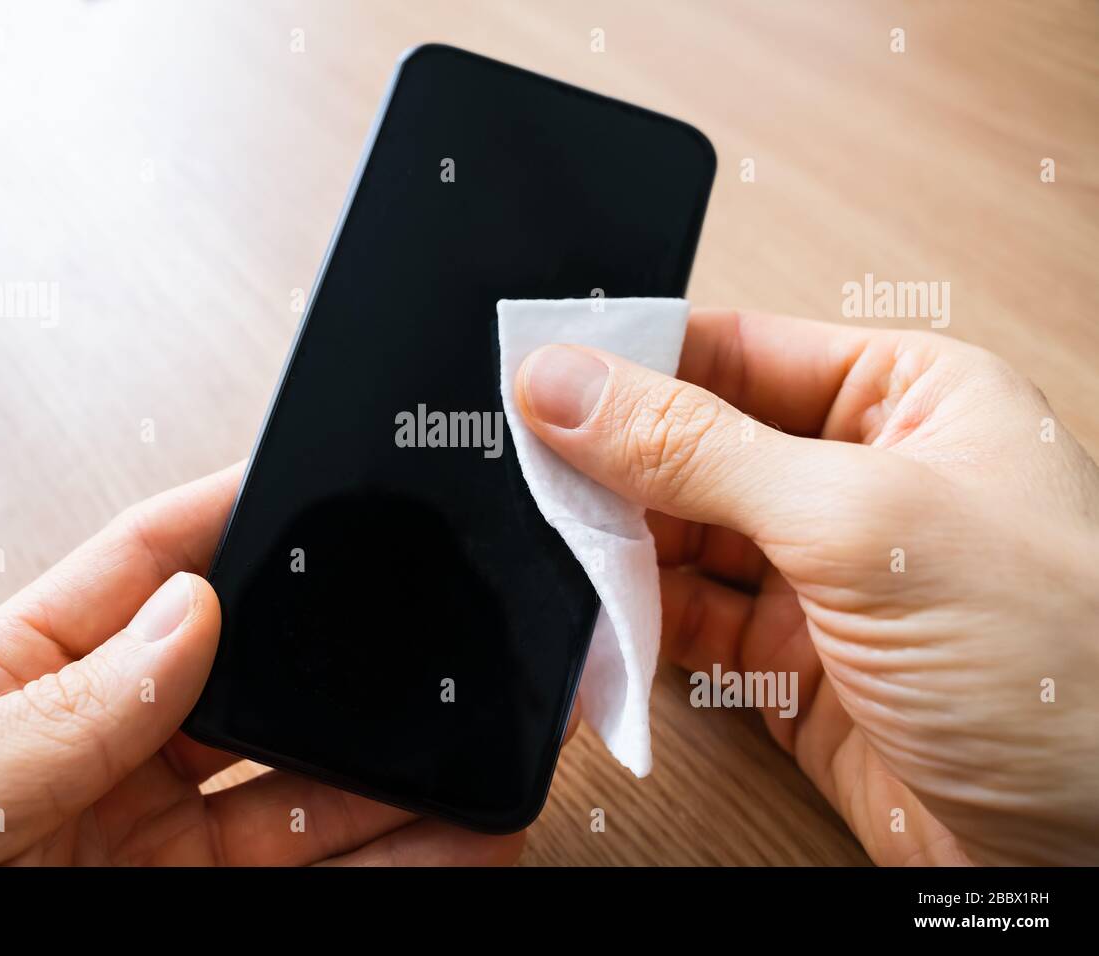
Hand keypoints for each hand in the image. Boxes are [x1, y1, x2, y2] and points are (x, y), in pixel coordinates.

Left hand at [0, 463, 535, 864]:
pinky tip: (439, 838)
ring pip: (297, 787)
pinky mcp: (191, 908)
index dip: (229, 519)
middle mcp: (97, 754)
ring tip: (466, 758)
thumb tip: (186, 616)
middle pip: (248, 679)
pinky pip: (301, 872)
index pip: (141, 572)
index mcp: (14, 685)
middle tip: (425, 640)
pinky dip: (385, 855)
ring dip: (389, 771)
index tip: (312, 484)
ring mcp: (148, 838)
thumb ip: (56, 711)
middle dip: (341, 660)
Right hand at [515, 309, 1098, 865]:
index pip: (735, 350)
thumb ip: (699, 449)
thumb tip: (570, 387)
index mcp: (905, 400)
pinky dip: (635, 623)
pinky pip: (685, 623)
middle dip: (616, 460)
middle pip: (696, 444)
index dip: (634, 357)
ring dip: (618, 547)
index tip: (538, 370)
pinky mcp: (790, 666)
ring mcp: (822, 578)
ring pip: (681, 538)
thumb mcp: (860, 519)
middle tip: (532, 468)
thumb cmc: (1063, 665)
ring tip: (558, 546)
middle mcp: (859, 481)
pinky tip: (601, 616)